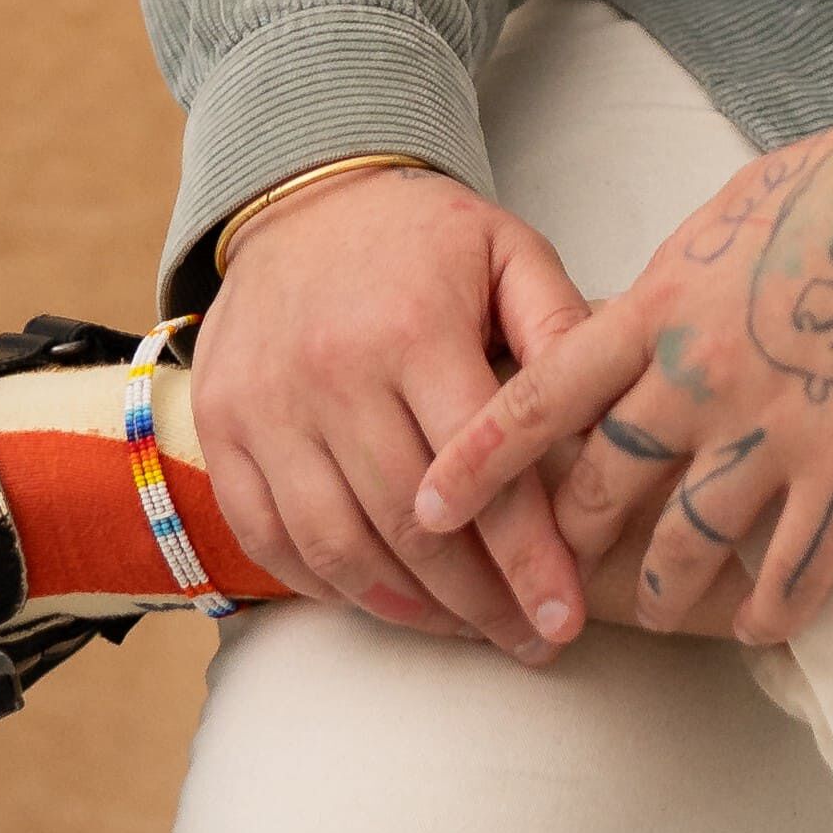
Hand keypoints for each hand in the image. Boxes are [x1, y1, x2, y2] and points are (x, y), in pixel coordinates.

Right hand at [192, 171, 595, 658]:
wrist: (302, 194)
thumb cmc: (422, 236)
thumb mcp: (508, 251)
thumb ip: (559, 327)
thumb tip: (611, 412)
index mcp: (412, 331)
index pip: (480, 470)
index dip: (527, 557)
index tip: (564, 620)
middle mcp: (331, 375)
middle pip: (410, 526)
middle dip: (478, 601)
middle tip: (529, 638)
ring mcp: (265, 407)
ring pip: (338, 546)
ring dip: (408, 608)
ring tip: (467, 629)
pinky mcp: (221, 428)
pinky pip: (269, 537)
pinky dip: (327, 585)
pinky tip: (384, 599)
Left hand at [413, 86, 832, 647]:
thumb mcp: (734, 215)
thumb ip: (674, 285)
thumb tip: (637, 321)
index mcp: (662, 303)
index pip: (538, 399)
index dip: (476, 464)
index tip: (427, 510)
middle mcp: (701, 372)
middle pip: (599, 490)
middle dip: (567, 548)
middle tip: (554, 584)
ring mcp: (778, 423)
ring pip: (684, 548)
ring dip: (664, 596)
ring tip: (662, 616)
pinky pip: (793, 569)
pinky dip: (770, 610)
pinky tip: (763, 621)